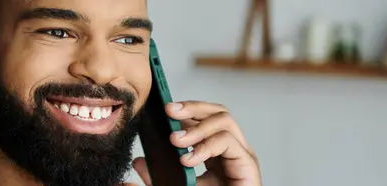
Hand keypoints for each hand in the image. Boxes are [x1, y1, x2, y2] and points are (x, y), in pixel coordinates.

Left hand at [126, 101, 260, 185]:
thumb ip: (157, 178)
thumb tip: (138, 163)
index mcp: (216, 152)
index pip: (204, 118)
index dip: (186, 109)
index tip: (164, 109)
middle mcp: (231, 150)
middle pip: (217, 112)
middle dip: (192, 107)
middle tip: (169, 112)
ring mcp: (241, 155)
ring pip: (224, 120)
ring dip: (196, 126)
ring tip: (175, 141)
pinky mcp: (247, 165)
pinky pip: (228, 142)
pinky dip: (206, 145)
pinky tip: (189, 158)